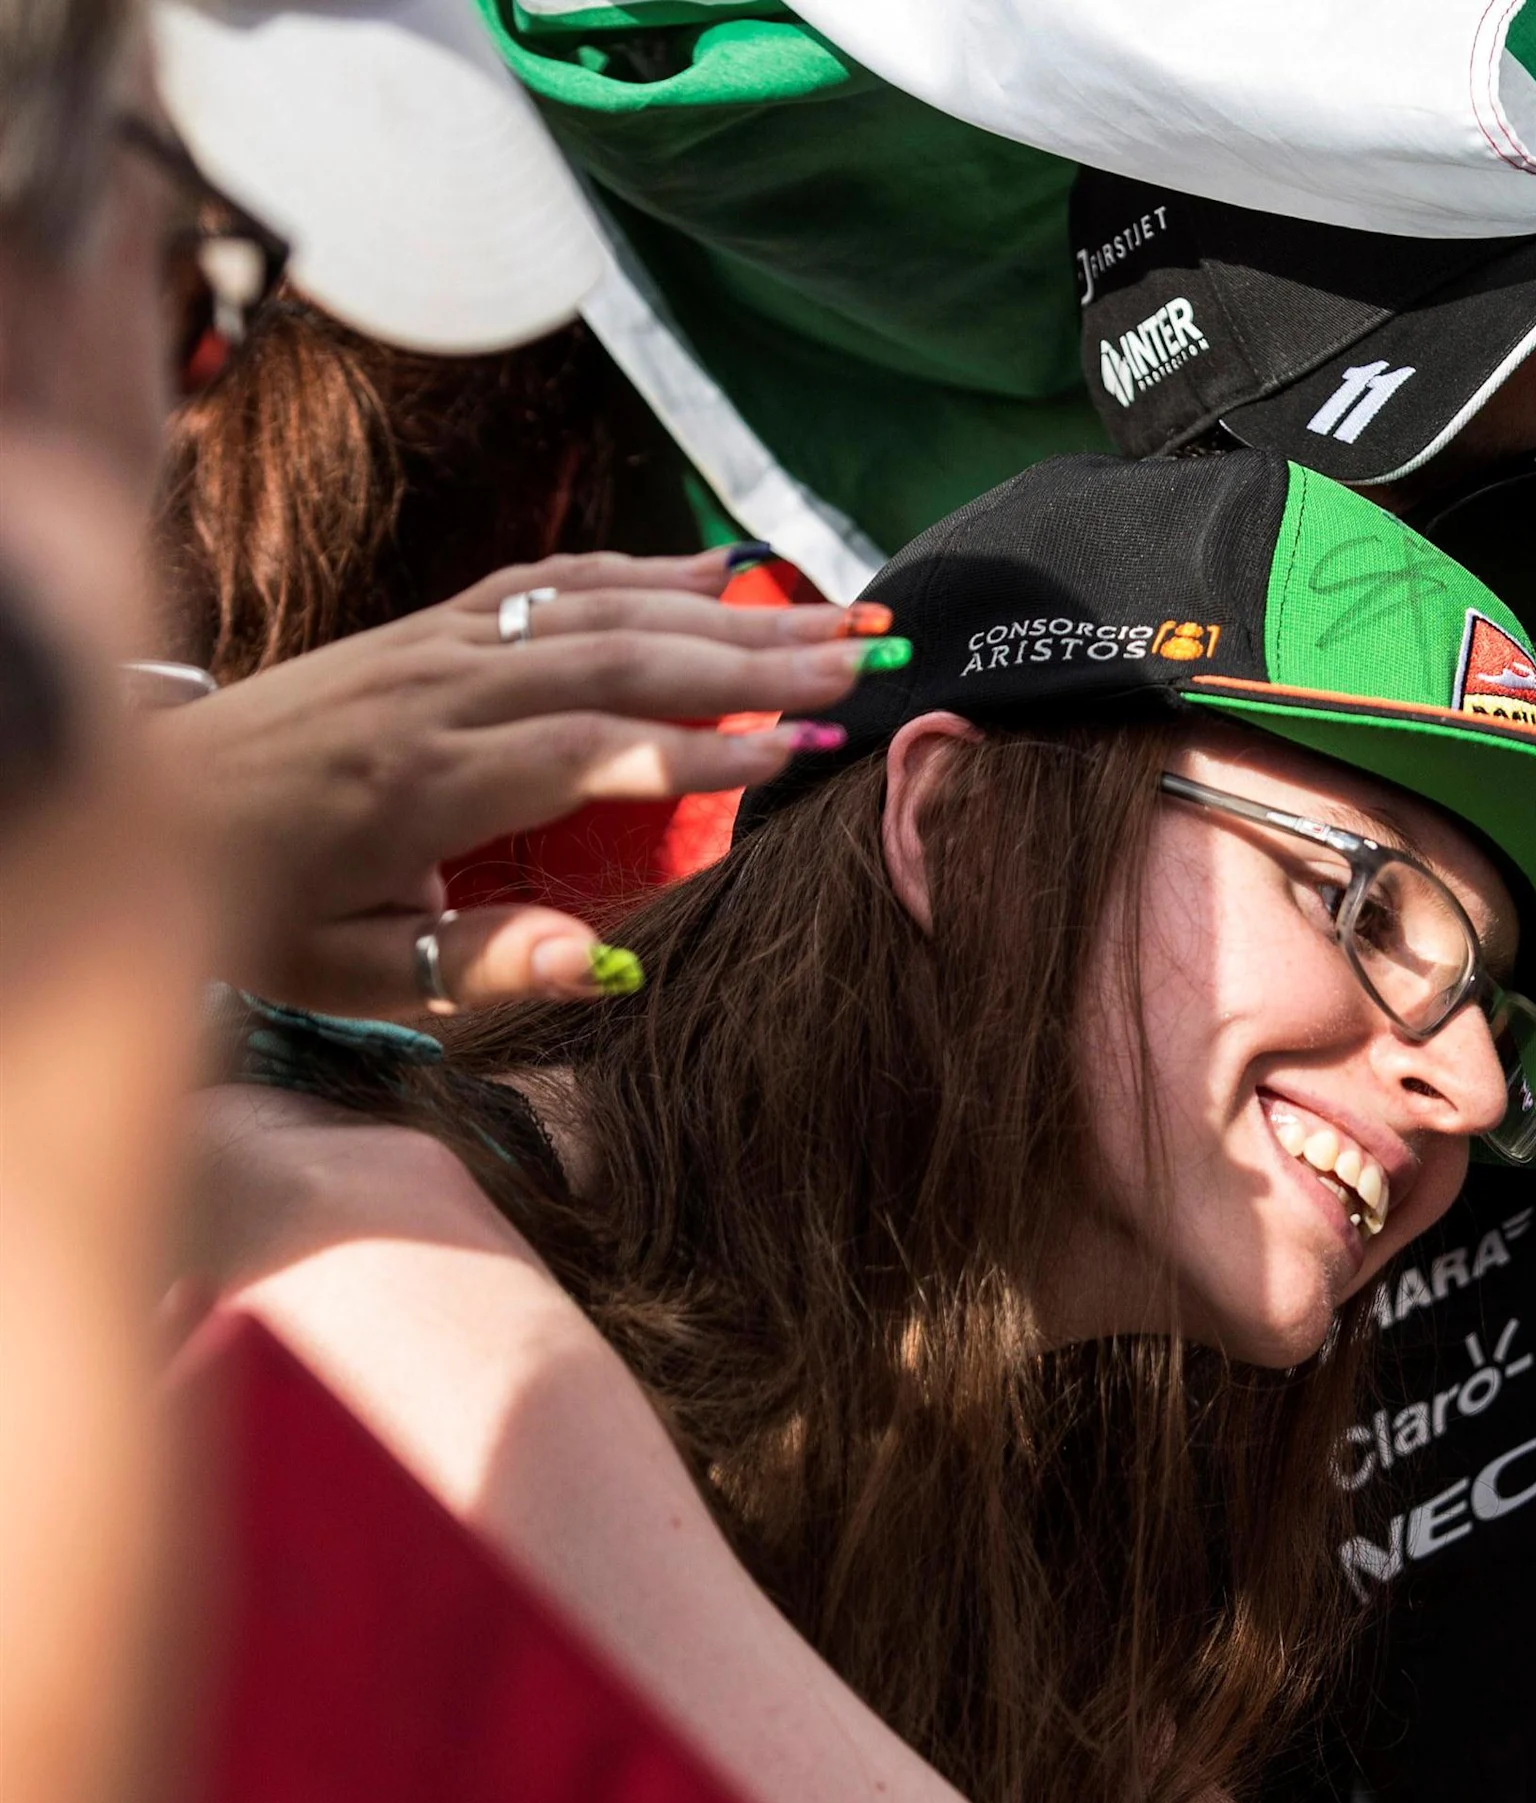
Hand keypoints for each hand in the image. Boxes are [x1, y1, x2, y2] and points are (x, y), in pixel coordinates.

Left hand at [156, 549, 895, 1016]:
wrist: (139, 803)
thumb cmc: (248, 908)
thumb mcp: (347, 972)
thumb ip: (479, 962)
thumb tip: (602, 964)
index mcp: (417, 781)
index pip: (588, 748)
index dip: (702, 749)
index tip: (804, 754)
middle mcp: (432, 689)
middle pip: (620, 657)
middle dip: (757, 659)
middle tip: (868, 664)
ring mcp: (431, 640)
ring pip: (601, 607)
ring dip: (730, 609)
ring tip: (838, 614)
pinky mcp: (428, 619)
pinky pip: (551, 578)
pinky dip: (646, 569)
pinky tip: (725, 572)